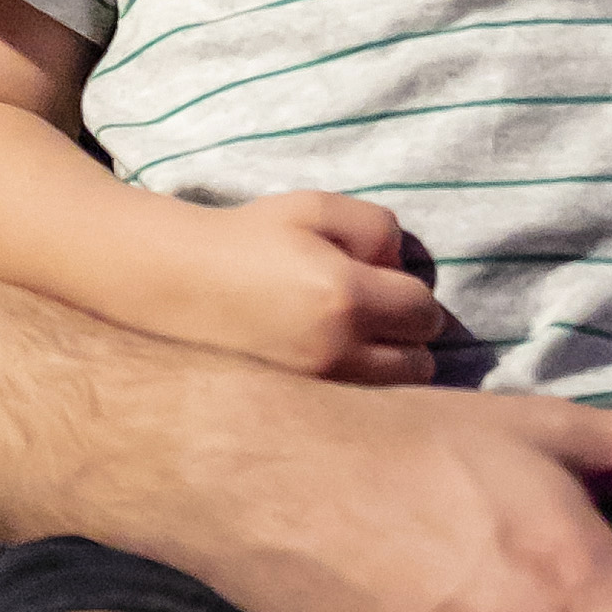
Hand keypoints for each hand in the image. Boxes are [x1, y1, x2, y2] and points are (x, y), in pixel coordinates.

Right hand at [173, 191, 453, 384]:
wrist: (186, 282)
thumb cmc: (253, 237)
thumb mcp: (317, 208)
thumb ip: (378, 228)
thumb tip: (405, 268)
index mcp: (346, 295)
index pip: (424, 310)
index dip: (412, 292)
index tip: (386, 281)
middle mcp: (339, 349)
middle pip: (421, 361)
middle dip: (408, 333)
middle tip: (378, 310)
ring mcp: (320, 384)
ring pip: (396, 392)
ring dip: (392, 363)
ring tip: (362, 336)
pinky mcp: (303, 402)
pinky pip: (365, 403)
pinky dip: (367, 383)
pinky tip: (341, 356)